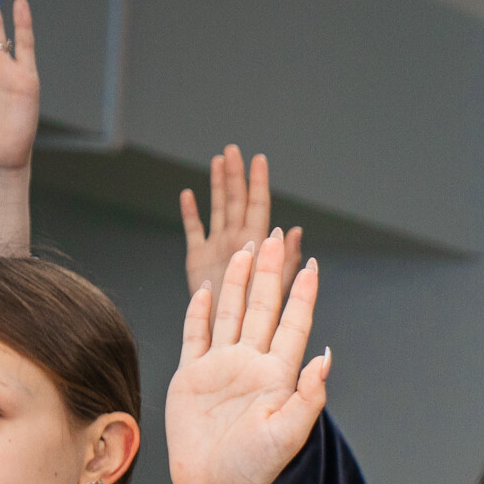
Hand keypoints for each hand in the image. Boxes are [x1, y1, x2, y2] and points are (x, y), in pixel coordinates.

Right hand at [167, 232, 328, 483]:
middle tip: (273, 236)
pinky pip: (195, 335)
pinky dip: (198, 311)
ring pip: (229, 312)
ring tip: (245, 250)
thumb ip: (309, 396)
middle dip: (268, 271)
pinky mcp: (191, 376)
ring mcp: (220, 367)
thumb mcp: (288, 434)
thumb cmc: (255, 468)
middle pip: (261, 307)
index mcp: (277, 374)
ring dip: (237, 281)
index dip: (302, 294)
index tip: (311, 264)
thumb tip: (327, 358)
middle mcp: (251, 364)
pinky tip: (204, 287)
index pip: (293, 323)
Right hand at [180, 147, 300, 300]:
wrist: (230, 333)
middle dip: (235, 175)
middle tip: (233, 150)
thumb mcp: (278, 286)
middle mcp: (237, 240)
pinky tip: (188, 195)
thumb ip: (286, 258)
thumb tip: (296, 230)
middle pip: (235, 200)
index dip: (259, 182)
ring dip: (217, 185)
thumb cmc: (260, 315)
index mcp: (257, 244)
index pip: (258, 205)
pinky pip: (194, 229)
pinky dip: (191, 212)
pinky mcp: (197, 257)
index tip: (259, 159)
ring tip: (218, 162)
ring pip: (217, 209)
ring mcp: (217, 246)